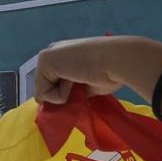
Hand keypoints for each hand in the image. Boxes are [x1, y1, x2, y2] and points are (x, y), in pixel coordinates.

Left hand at [33, 36, 161, 105]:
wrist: (116, 61)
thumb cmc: (111, 73)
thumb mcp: (88, 86)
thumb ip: (74, 92)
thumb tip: (64, 107)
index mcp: (64, 56)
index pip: (53, 85)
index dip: (65, 95)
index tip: (85, 85)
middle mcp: (53, 53)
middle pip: (46, 90)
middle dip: (62, 96)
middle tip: (83, 83)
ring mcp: (47, 56)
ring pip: (45, 94)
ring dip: (64, 95)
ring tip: (81, 79)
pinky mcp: (44, 61)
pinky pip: (45, 94)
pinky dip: (62, 94)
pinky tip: (76, 78)